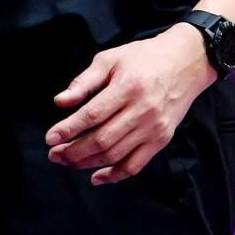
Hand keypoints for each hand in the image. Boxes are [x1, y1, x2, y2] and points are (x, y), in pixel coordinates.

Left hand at [44, 24, 211, 185]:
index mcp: (127, 87)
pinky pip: (135, 165)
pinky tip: (96, 176)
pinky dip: (114, 175)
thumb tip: (60, 102)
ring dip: (87, 163)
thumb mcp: (110, 59)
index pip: (93, 115)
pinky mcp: (161, 140)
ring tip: (67, 161)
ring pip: (115, 155)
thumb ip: (84, 81)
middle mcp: (142, 111)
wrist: (185, 63)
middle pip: (102, 140)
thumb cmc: (143, 57)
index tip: (49, 138)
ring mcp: (153, 129)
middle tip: (53, 154)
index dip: (69, 129)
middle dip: (73, 151)